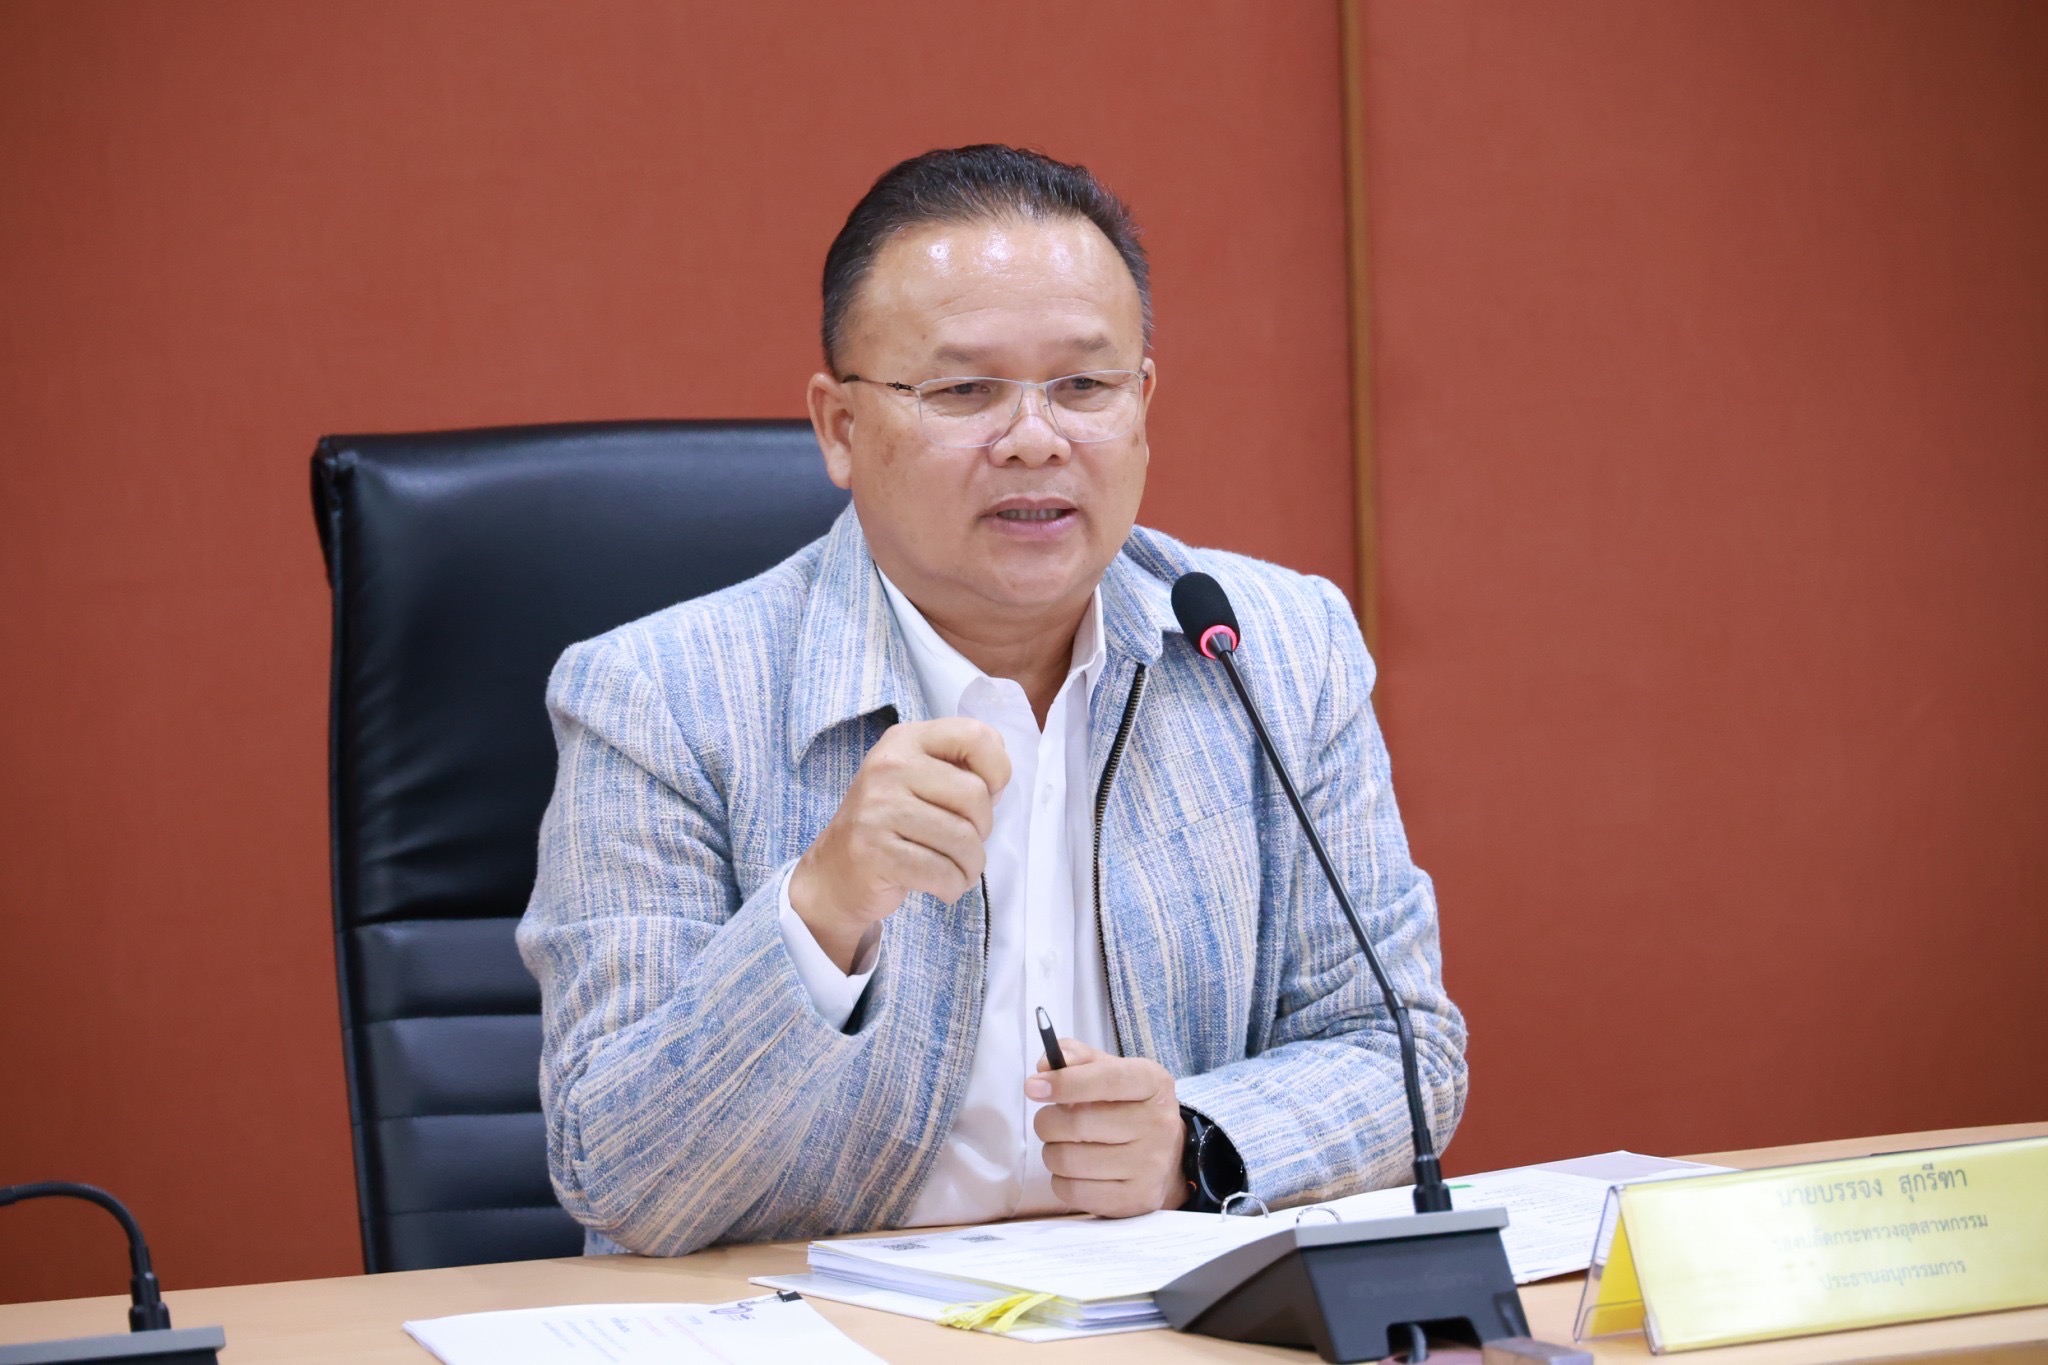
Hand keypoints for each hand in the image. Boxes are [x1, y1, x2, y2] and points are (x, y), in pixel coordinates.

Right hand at [788, 718, 1009, 970]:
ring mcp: (878, 808)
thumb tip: (997, 787)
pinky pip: (941, 872)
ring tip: (957, 870)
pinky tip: (943, 886)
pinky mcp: (874, 850)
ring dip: (970, 866)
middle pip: (975, 796)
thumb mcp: (920, 779)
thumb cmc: (892, 823)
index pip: (977, 737)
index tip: (985, 795)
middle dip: (982, 830)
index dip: (997, 771)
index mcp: (906, 739)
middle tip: (963, 843)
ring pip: (962, 840)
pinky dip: (952, 886)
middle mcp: (889, 766)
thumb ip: (960, 770)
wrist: (835, 870)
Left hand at [1027, 1040, 1186, 1217]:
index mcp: (1153, 1083)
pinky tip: (1074, 1172)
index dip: (1065, 1083)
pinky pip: (1073, 1192)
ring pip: (1069, 1161)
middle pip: (1078, 1124)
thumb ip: (1077, 1059)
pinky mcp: (1136, 1199)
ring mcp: (1150, 1165)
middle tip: (1049, 1122)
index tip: (1033, 1087)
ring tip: (1063, 1146)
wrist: (1168, 1157)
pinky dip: (1061, 1181)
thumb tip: (1044, 1066)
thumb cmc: (1128, 1107)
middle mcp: (1158, 1124)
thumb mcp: (1112, 1072)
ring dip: (1052, 1153)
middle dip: (1048, 1122)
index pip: (1106, 1079)